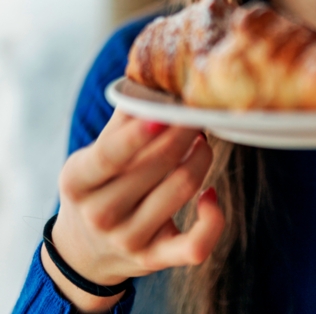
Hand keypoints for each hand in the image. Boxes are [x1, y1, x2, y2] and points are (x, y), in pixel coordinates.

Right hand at [42, 110, 223, 311]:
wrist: (84, 251)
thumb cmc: (96, 187)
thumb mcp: (92, 155)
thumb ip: (122, 120)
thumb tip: (151, 79)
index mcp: (78, 181)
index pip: (110, 155)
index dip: (138, 134)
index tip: (165, 113)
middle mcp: (101, 214)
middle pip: (159, 165)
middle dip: (186, 133)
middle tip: (195, 115)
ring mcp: (129, 240)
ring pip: (183, 189)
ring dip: (202, 157)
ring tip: (202, 141)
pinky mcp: (155, 259)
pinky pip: (196, 244)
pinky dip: (213, 218)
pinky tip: (210, 194)